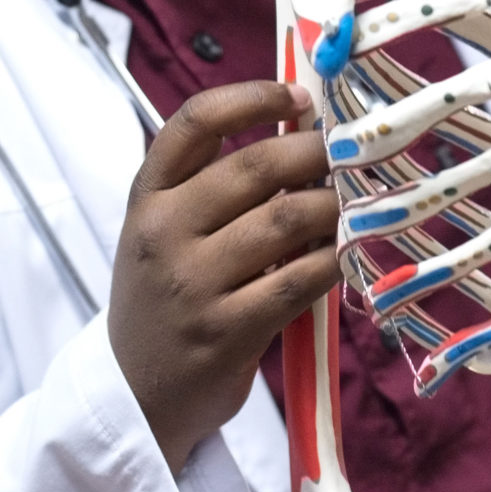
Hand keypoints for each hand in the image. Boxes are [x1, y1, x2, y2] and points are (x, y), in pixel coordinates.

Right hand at [110, 81, 340, 471]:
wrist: (136, 395)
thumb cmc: (164, 300)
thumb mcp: (162, 233)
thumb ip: (210, 185)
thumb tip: (299, 130)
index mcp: (147, 198)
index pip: (195, 122)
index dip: (253, 97)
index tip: (299, 96)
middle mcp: (163, 233)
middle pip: (255, 167)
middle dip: (316, 153)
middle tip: (350, 156)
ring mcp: (193, 283)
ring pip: (287, 220)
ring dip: (333, 206)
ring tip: (354, 204)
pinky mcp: (227, 330)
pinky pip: (300, 279)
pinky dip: (333, 259)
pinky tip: (346, 254)